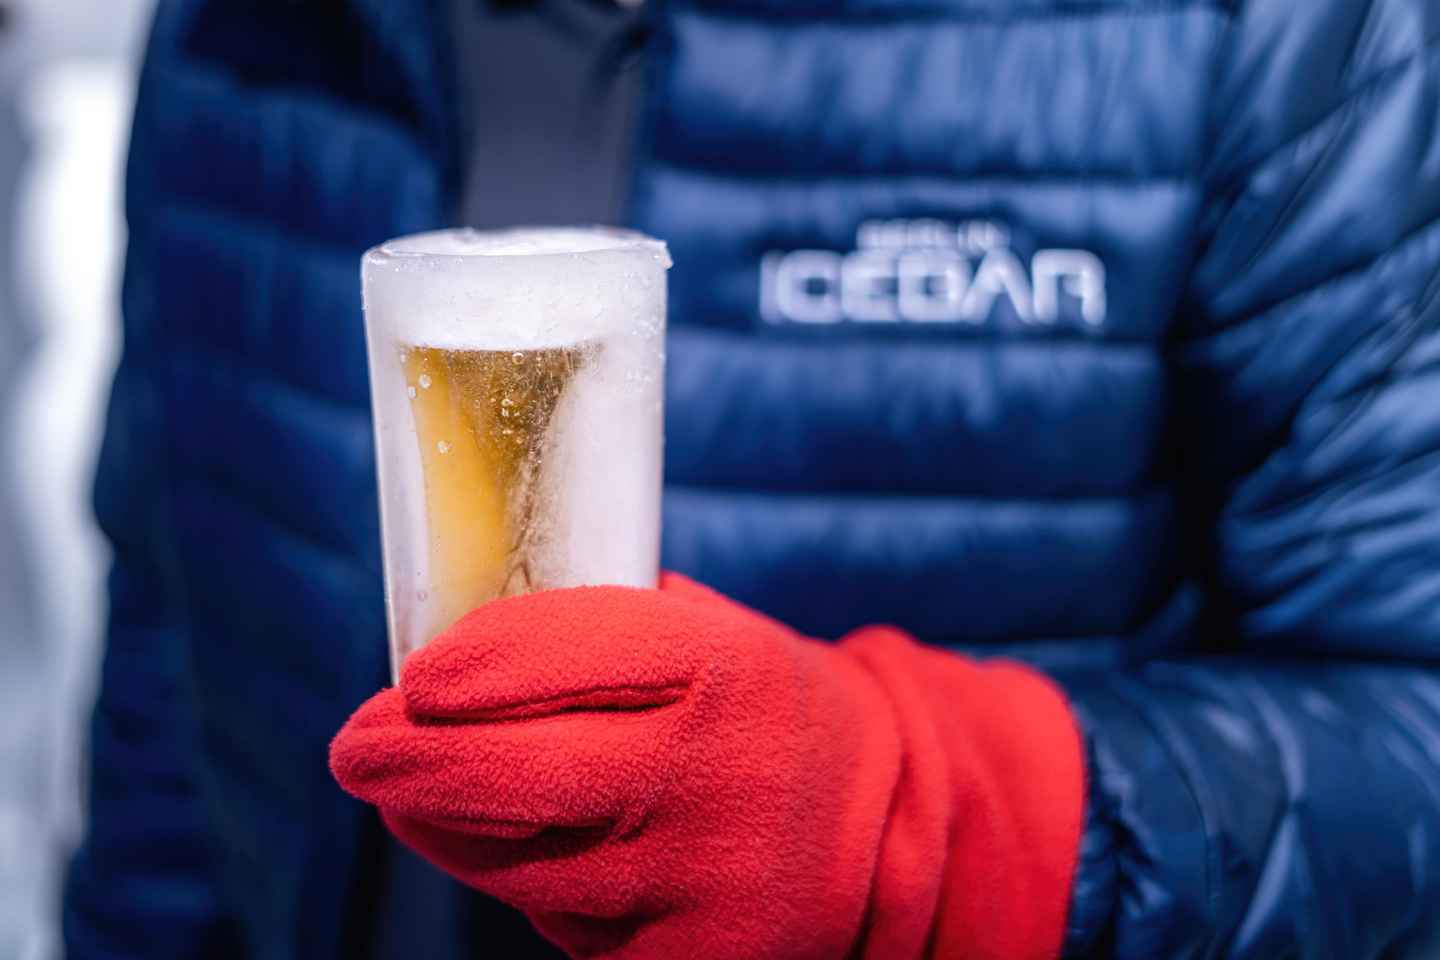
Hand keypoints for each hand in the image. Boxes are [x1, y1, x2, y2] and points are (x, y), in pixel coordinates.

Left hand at [330, 574, 1083, 959]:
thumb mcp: (715, 638)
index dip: (470, 664)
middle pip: (509, 776)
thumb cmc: (762, 713)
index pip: (567, 650)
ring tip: (422, 794)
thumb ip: (605, 630)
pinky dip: (520, 889)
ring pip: (512, 864)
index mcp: (722, 665)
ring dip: (442, 828)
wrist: (888, 833)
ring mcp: (697, 882)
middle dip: (404, 758)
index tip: (412, 677)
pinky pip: (558, 930)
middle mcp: (708, 775)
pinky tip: (526, 857)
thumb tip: (456, 642)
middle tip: (358, 746)